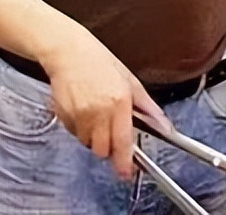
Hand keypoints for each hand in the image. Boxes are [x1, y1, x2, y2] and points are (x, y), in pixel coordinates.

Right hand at [39, 26, 168, 180]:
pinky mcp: (63, 116)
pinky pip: (75, 134)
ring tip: (99, 115)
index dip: (124, 161)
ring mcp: (78, 115)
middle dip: (109, 148)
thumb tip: (162, 122)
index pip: (122, 141)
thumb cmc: (100, 62)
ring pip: (87, 143)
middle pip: (102, 149)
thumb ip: (147, 106)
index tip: (126, 171)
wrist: (69, 53)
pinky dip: (81, 129)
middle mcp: (97, 111)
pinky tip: (85, 110)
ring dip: (95, 138)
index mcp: (118, 102)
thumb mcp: (131, 81)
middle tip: (113, 133)